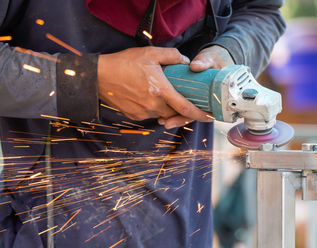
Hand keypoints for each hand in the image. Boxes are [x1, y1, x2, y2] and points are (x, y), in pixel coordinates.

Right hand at [97, 47, 211, 125]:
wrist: (99, 76)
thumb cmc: (124, 63)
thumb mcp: (150, 53)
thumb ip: (171, 56)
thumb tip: (186, 62)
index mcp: (161, 91)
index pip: (186, 108)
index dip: (200, 115)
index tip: (209, 117)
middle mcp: (153, 105)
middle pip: (175, 113)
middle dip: (180, 109)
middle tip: (181, 99)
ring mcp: (143, 113)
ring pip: (162, 114)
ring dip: (165, 107)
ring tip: (159, 93)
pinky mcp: (135, 116)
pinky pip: (150, 115)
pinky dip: (153, 108)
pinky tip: (146, 96)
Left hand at [158, 45, 234, 127]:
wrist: (210, 60)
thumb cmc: (212, 60)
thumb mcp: (210, 59)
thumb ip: (204, 62)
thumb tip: (195, 67)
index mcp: (215, 96)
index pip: (208, 111)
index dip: (197, 116)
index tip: (187, 117)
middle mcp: (205, 102)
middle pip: (193, 115)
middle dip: (180, 119)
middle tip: (167, 123)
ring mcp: (195, 101)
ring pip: (185, 113)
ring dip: (173, 118)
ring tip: (161, 121)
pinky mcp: (186, 98)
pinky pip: (178, 107)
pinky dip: (169, 110)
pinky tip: (159, 114)